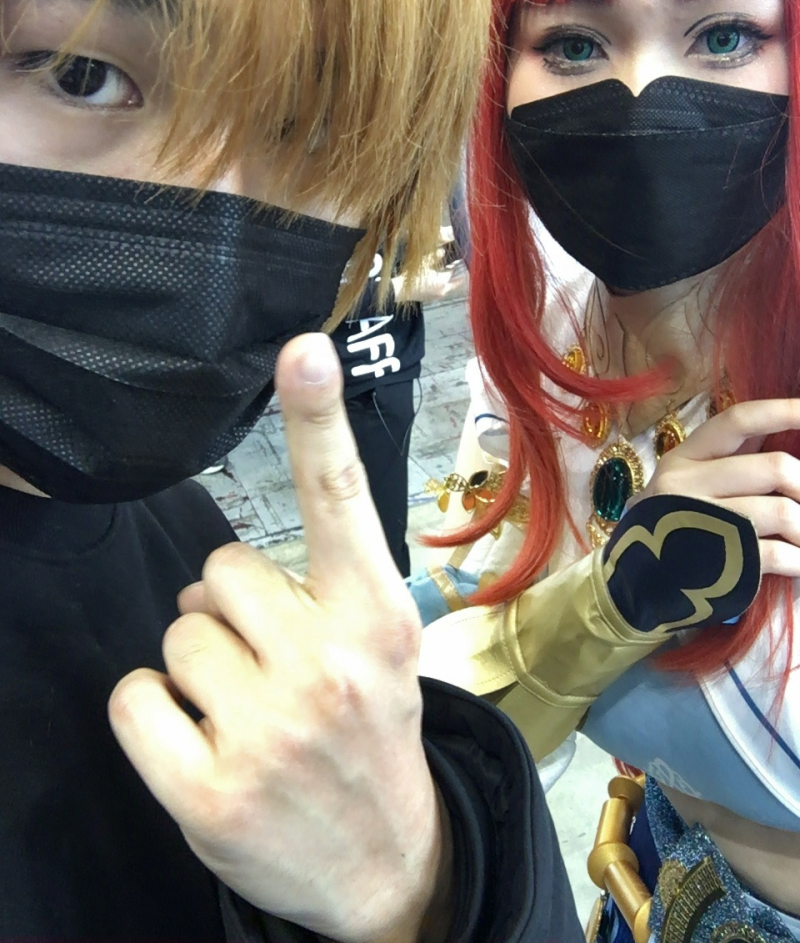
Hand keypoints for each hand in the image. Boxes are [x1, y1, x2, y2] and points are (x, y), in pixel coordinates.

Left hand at [108, 334, 449, 942]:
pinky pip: (136, 697)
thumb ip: (318, 590)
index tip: (304, 350)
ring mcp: (269, 733)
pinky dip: (155, 710)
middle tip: (271, 664)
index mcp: (376, 619)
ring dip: (197, 663)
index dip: (318, 422)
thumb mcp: (383, 652)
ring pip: (175, 632)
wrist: (391, 866)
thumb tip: (212, 570)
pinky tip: (200, 740)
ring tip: (245, 709)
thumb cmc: (375, 735)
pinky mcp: (209, 793)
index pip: (339, 503)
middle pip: (217, 572)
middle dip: (231, 610)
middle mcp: (327, 668)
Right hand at [393, 258, 467, 303]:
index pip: (454, 271)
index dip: (456, 264)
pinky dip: (441, 285)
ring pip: (448, 288)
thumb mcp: (424, 262)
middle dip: (457, 276)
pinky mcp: (430, 299)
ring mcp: (437, 296)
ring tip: (447, 272)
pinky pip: (440, 291)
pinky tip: (436, 280)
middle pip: (455, 283)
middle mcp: (443, 290)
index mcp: (443, 281)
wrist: (400, 290)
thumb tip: (443, 251)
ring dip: (449, 281)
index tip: (459, 259)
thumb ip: (436, 255)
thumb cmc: (413, 275)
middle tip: (460, 268)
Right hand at [638, 399, 799, 576]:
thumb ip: (728, 461)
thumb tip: (783, 440)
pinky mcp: (717, 561)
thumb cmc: (670, 529)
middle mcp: (686, 482)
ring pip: (782, 510)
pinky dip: (799, 560)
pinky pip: (778, 553)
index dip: (782, 411)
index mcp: (684, 457)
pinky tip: (798, 564)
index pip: (738, 421)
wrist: (630, 587)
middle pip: (775, 467)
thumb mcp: (686, 485)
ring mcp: (700, 522)